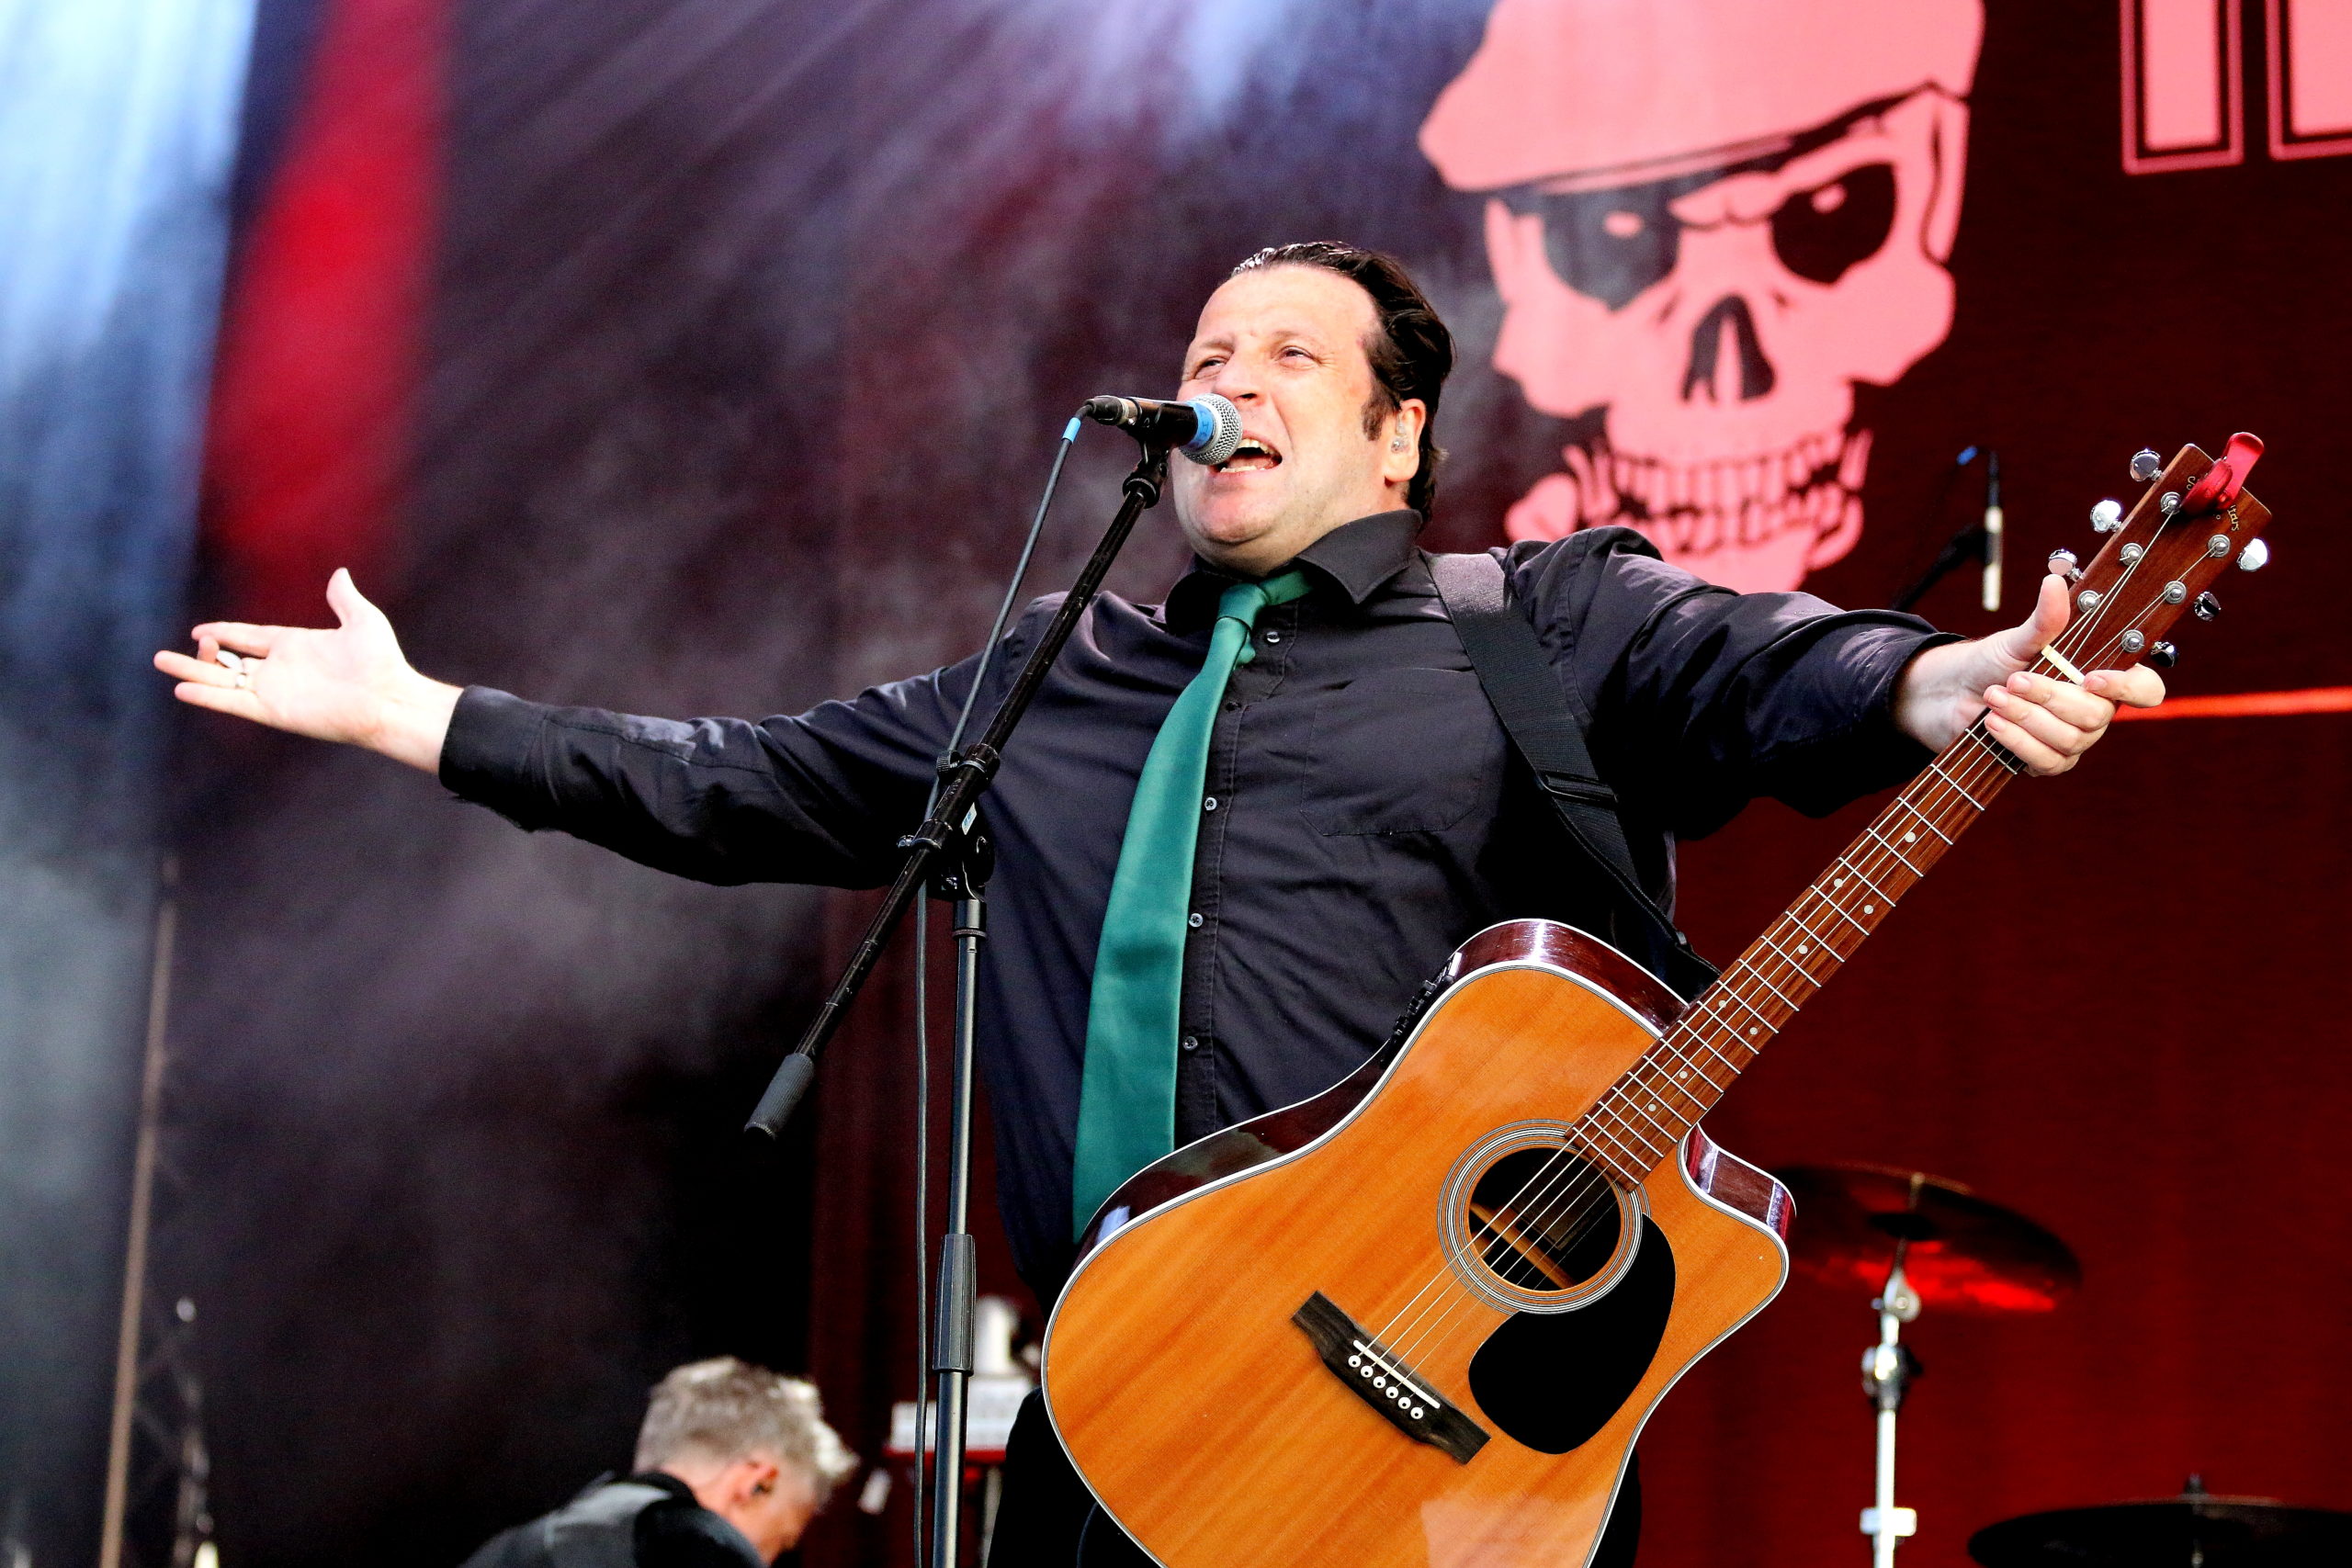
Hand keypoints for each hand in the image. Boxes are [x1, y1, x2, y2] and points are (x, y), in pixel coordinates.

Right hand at [153, 569, 460, 772]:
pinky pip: (234, 702)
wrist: (389, 698)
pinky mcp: (274, 711)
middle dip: (200, 657)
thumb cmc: (382, 661)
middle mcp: (280, 669)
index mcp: (295, 645)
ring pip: (224, 681)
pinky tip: (183, 689)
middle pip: (229, 661)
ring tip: (163, 663)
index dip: (225, 634)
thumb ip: (344, 599)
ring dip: (194, 673)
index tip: (199, 631)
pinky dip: (209, 696)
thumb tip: (340, 573)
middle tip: (166, 655)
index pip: (249, 637)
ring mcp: (275, 691)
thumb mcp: (363, 621)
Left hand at [1893, 573, 2165, 774]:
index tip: (2091, 677)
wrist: (1953, 694)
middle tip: (2014, 679)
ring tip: (1995, 696)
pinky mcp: (2045, 762)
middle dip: (2050, 696)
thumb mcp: (2017, 640)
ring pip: (2068, 739)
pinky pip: (2045, 760)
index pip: (2145, 690)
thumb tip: (2054, 582)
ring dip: (2027, 716)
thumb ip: (2043, 620)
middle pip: (2095, 715)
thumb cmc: (1993, 663)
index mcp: (2101, 678)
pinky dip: (2017, 740)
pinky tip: (1994, 722)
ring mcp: (2072, 740)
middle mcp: (2094, 711)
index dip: (2127, 687)